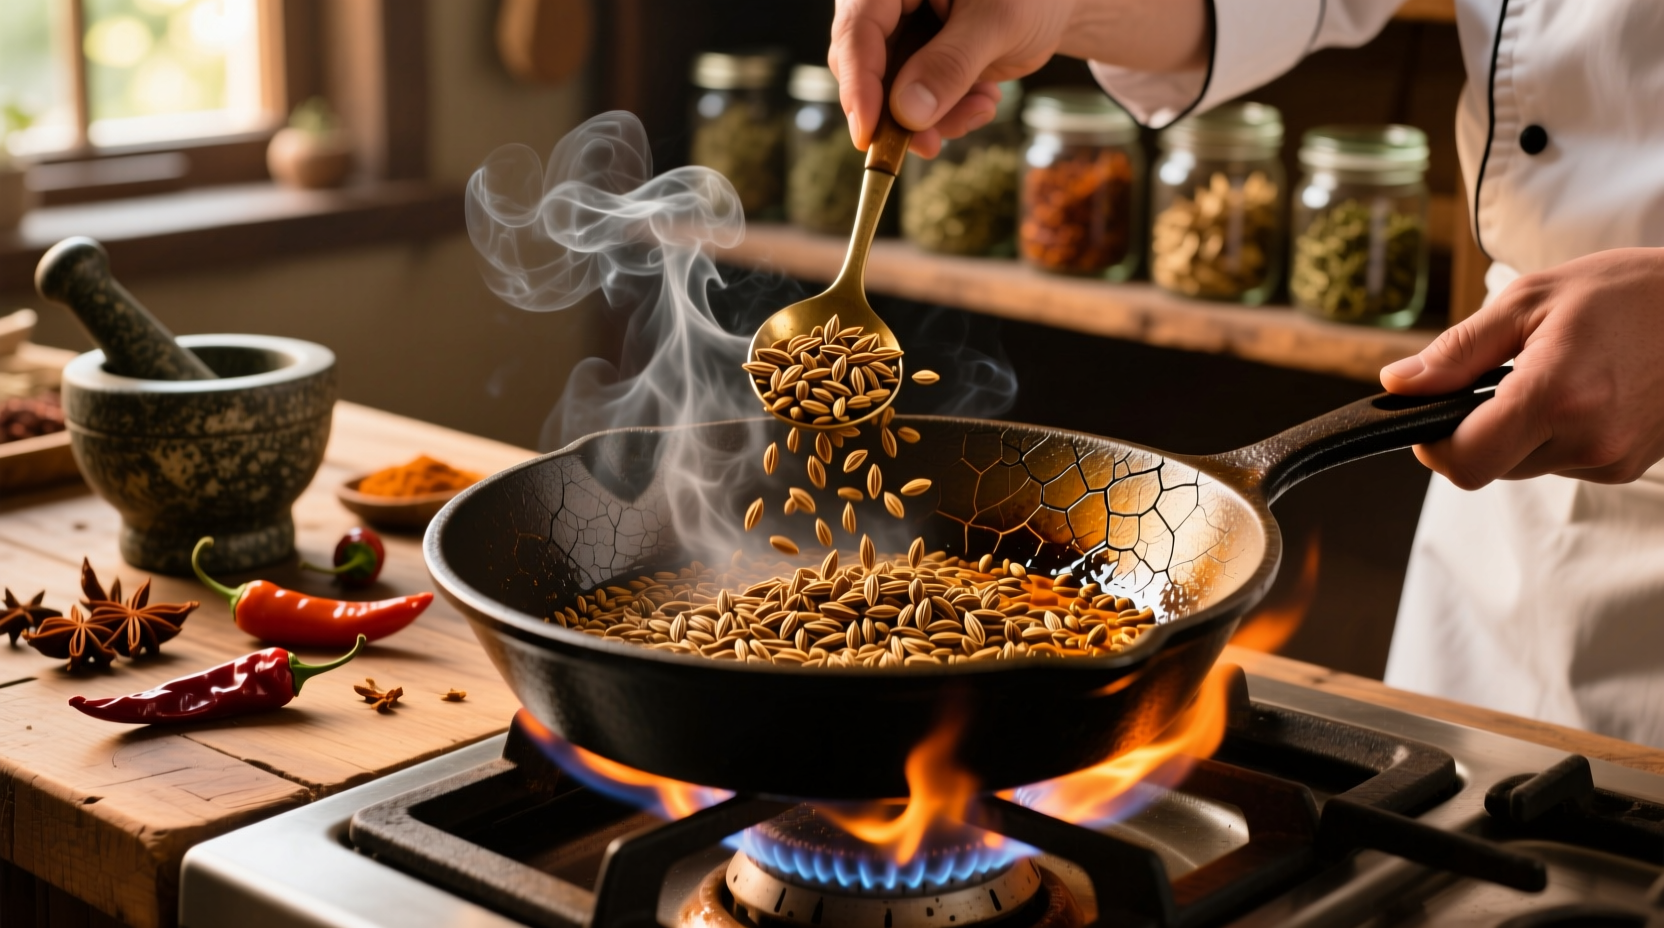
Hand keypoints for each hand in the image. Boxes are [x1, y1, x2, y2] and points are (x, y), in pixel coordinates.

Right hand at [828, 0, 1207, 157]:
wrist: (1059, 4)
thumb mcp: (998, 23)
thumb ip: (951, 64)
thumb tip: (906, 114)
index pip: (858, 29)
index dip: (858, 84)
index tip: (867, 134)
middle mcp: (891, 5)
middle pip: (865, 66)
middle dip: (900, 112)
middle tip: (931, 143)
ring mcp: (905, 34)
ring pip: (891, 93)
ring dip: (933, 117)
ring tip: (982, 107)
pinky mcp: (921, 62)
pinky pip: (916, 102)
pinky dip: (948, 113)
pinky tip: (985, 99)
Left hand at [1381, 247, 1663, 487]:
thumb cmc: (1627, 292)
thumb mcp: (1528, 301)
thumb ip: (1456, 351)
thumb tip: (1398, 384)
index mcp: (1555, 396)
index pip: (1466, 462)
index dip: (1434, 445)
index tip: (1431, 418)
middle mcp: (1588, 440)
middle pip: (1490, 466)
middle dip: (1478, 430)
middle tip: (1501, 378)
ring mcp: (1613, 459)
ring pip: (1524, 466)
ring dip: (1519, 431)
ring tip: (1555, 375)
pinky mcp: (1628, 466)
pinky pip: (1563, 462)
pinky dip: (1555, 434)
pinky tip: (1584, 391)